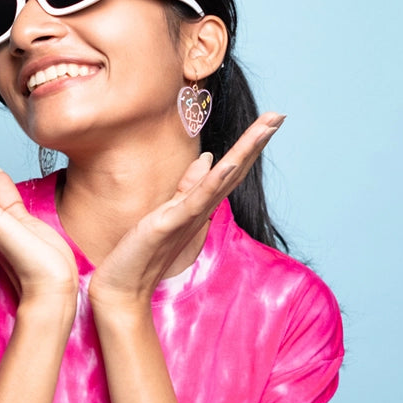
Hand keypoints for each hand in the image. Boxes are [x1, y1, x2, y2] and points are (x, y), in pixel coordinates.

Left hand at [89, 112, 284, 310]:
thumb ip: (188, 187)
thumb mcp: (167, 212)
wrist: (123, 288)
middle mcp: (199, 211)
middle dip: (256, 142)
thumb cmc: (142, 252)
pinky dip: (213, 182)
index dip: (248, 145)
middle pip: (235, 171)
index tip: (268, 120)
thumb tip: (207, 158)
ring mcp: (187, 217)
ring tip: (265, 127)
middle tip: (279, 114)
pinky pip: (195, 201)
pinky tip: (227, 162)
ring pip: (222, 180)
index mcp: (198, 205)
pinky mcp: (169, 224)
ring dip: (244, 152)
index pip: (229, 170)